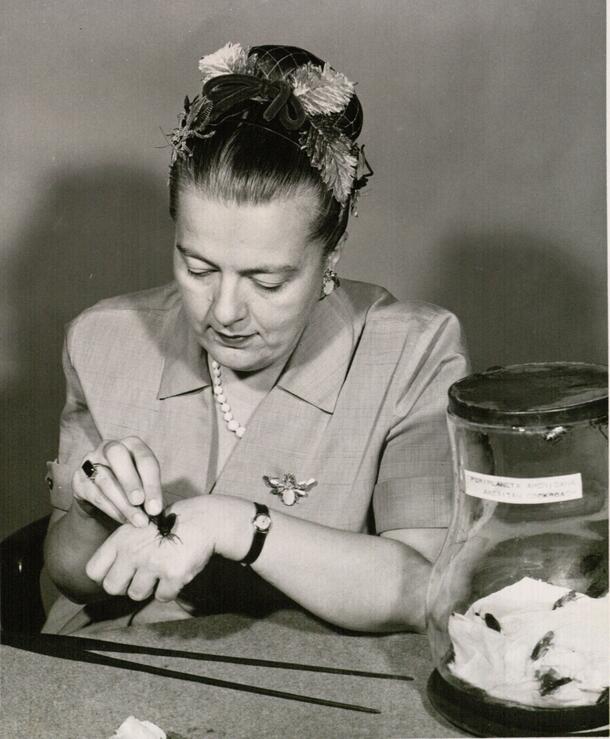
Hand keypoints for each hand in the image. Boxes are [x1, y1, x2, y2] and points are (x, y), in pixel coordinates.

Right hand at [73, 437, 162, 527]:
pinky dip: (110, 508)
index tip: (155, 508)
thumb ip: (150, 492)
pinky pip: (94, 494)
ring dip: (122, 503)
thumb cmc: (131, 488)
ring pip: (105, 479)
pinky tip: (122, 519)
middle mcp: (110, 447)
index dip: (152, 483)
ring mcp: (91, 461)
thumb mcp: (144, 485)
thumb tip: (155, 509)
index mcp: (132, 444)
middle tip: (140, 503)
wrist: (104, 500)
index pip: (144, 458)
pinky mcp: (78, 478)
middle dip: (131, 481)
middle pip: (117, 456)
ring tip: (136, 520)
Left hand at [85, 495, 253, 601]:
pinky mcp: (173, 575)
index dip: (105, 575)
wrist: (202, 520)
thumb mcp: (138, 526)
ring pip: (137, 595)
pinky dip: (169, 589)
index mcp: (121, 539)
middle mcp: (133, 552)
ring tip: (160, 569)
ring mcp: (153, 565)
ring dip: (149, 587)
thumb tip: (106, 576)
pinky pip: (162, 597)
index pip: (93, 571)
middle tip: (140, 576)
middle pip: (112, 588)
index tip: (119, 573)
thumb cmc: (169, 524)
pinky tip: (176, 571)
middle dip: (125, 586)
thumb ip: (120, 548)